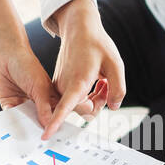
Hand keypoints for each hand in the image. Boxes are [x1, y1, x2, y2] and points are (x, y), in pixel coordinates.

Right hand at [48, 0, 126, 138]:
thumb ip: (118, 89)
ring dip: (94, 98)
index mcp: (77, 81)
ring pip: (79, 105)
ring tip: (103, 80)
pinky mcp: (60, 85)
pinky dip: (87, 94)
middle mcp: (64, 86)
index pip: (65, 107)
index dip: (55, 122)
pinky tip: (96, 81)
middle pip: (84, 110)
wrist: (79, 29)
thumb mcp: (116, 64)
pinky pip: (74, 99)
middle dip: (99, 103)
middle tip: (107, 86)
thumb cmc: (97, 44)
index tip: (45, 134)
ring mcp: (60, 86)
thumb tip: (113, 107)